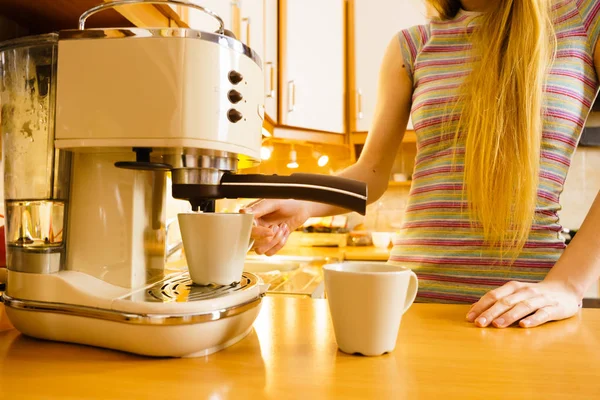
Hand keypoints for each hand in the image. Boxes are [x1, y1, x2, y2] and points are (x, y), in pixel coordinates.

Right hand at [240, 199, 311, 255]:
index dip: (256, 233)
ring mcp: (262, 236)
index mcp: (251, 216)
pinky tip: (285, 232)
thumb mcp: (274, 202)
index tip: (270, 231)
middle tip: (277, 227)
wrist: (301, 208)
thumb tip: (243, 212)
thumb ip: (259, 208)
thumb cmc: (287, 202)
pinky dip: (279, 244)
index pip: (246, 229)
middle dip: (267, 238)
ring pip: (259, 250)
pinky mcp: (270, 243)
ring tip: (282, 227)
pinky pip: (269, 253)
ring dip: (274, 241)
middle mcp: (254, 227)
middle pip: (251, 243)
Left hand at [466, 280, 581, 327]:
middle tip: (479, 324)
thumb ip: (496, 301)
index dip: (481, 306)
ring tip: (497, 325)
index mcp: (513, 287)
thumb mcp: (514, 294)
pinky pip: (543, 314)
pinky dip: (533, 319)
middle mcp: (525, 291)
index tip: (469, 318)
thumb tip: (473, 309)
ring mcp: (540, 299)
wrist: (565, 290)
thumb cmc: (533, 295)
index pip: (493, 296)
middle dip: (490, 313)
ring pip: (522, 307)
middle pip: (505, 302)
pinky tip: (523, 326)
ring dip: (508, 316)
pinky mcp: (554, 308)